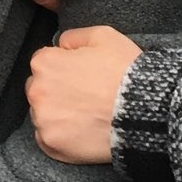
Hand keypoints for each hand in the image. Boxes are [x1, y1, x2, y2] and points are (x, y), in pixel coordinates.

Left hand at [26, 25, 142, 164]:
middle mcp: (38, 91)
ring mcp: (43, 120)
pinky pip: (47, 139)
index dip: (64, 67)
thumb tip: (61, 45)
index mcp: (46, 63)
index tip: (80, 75)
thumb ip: (74, 37)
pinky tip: (82, 130)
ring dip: (58, 114)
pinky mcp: (52, 144)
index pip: (43, 63)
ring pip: (43, 114)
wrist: (143, 111)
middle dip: (56, 90)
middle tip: (85, 95)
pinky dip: (61, 136)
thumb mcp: (103, 36)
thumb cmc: (125, 72)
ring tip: (86, 114)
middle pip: (40, 89)